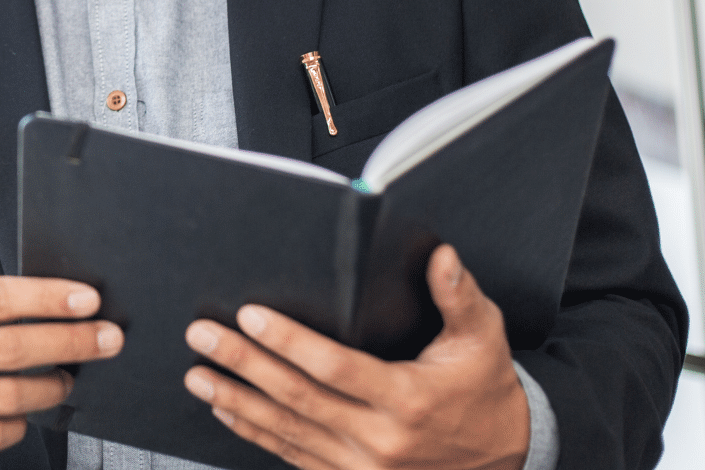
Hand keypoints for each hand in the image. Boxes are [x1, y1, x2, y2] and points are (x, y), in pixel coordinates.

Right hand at [0, 276, 122, 469]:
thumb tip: (50, 306)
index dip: (48, 299)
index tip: (89, 302)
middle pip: (11, 348)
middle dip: (70, 343)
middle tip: (107, 340)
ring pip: (8, 397)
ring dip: (50, 387)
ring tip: (65, 379)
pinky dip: (18, 424)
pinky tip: (22, 414)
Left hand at [183, 245, 527, 469]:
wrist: (506, 457)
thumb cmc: (485, 390)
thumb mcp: (483, 339)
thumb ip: (459, 296)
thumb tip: (439, 255)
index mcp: (408, 399)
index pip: (334, 367)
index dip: (289, 342)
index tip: (252, 316)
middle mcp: (380, 439)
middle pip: (297, 398)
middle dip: (244, 364)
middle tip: (204, 336)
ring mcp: (363, 467)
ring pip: (286, 431)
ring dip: (237, 402)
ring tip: (198, 375)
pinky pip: (293, 456)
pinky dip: (256, 433)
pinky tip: (228, 412)